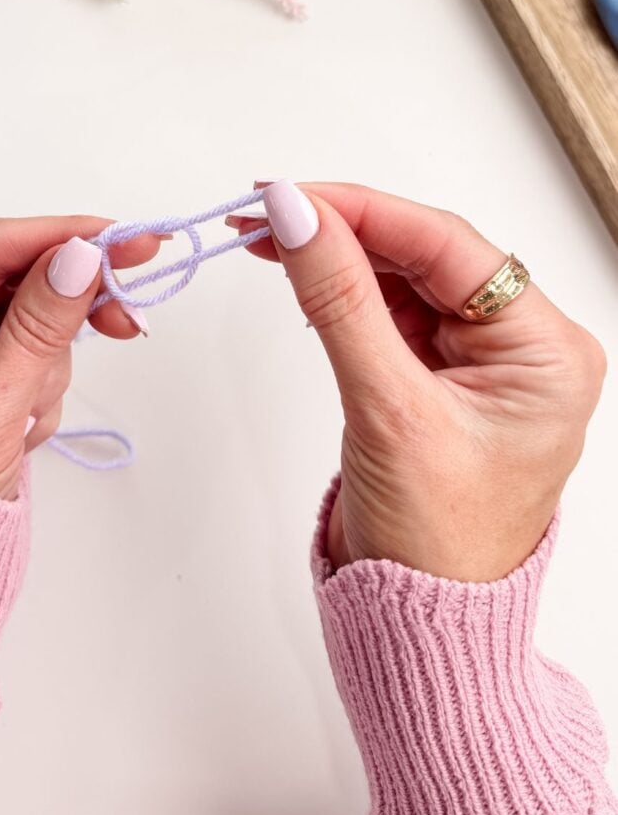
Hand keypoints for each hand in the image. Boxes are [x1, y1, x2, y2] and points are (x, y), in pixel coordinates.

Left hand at [0, 216, 159, 499]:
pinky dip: (43, 389)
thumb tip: (81, 258)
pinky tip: (21, 431)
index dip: (57, 237)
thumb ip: (36, 334)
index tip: (123, 239)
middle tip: (128, 314)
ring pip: (32, 320)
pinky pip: (34, 357)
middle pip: (13, 280)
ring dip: (50, 366)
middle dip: (68, 304)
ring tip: (26, 423)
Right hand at [230, 180, 605, 581]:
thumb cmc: (435, 543)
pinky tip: (307, 281)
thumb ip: (338, 303)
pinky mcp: (439, 382)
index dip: (364, 212)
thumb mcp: (387, 409)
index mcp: (545, 352)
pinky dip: (344, 299)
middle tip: (269, 213)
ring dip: (338, 261)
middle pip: (426, 258)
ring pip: (404, 283)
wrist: (420, 621)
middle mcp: (523, 349)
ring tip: (272, 241)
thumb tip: (298, 216)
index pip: (448, 248)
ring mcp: (480, 365)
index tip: (291, 193)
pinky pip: (391, 319)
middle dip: (344, 232)